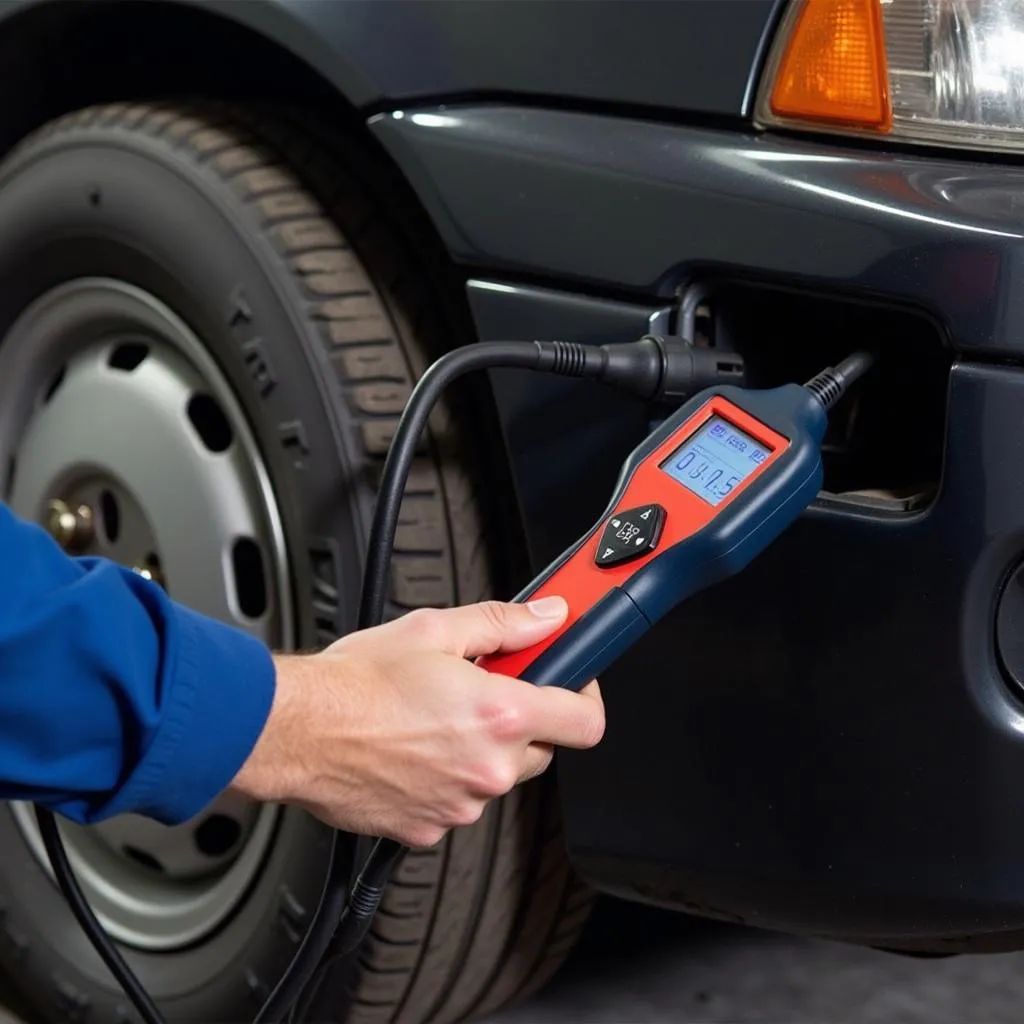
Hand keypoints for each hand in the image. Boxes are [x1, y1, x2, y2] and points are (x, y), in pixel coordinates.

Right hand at [229, 597, 604, 846]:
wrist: (297, 729)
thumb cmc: (356, 683)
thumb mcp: (435, 630)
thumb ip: (504, 624)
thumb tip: (545, 618)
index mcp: (500, 716)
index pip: (586, 722)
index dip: (584, 696)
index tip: (570, 681)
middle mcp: (488, 769)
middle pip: (541, 748)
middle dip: (522, 718)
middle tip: (482, 690)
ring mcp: (459, 804)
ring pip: (496, 775)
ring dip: (480, 749)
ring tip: (434, 718)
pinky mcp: (428, 828)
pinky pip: (457, 800)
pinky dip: (446, 778)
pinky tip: (413, 749)